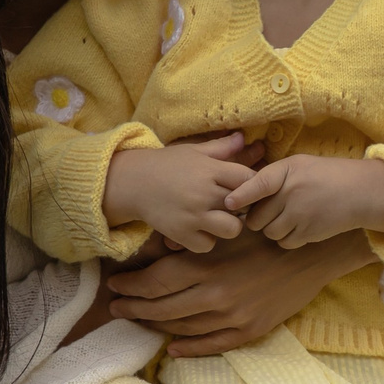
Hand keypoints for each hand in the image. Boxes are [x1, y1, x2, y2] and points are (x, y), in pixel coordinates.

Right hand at [102, 133, 259, 252]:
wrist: (132, 182)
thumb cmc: (165, 164)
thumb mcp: (193, 151)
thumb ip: (220, 148)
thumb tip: (243, 138)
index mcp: (209, 170)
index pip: (249, 179)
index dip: (252, 184)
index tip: (244, 187)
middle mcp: (203, 194)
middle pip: (244, 207)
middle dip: (241, 206)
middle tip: (231, 205)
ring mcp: (193, 216)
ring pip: (232, 230)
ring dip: (227, 226)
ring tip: (217, 218)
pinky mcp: (181, 234)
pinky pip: (208, 245)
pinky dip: (206, 240)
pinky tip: (198, 229)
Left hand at [104, 228, 371, 355]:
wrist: (312, 254)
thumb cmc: (266, 233)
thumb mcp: (226, 227)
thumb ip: (192, 239)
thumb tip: (156, 246)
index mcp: (205, 265)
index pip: (153, 282)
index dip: (129, 285)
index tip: (114, 285)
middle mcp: (214, 295)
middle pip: (160, 308)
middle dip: (133, 308)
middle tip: (115, 308)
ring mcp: (232, 316)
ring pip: (181, 328)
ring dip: (156, 326)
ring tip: (139, 321)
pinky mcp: (249, 330)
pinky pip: (211, 345)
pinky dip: (189, 349)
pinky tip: (173, 348)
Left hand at [225, 154, 383, 248]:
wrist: (361, 192)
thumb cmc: (326, 175)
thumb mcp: (299, 164)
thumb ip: (272, 176)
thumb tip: (241, 192)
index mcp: (288, 172)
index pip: (258, 184)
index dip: (241, 194)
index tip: (228, 202)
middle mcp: (293, 194)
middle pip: (257, 217)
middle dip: (257, 217)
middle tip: (268, 211)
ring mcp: (301, 215)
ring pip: (269, 232)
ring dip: (272, 229)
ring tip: (286, 217)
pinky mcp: (309, 233)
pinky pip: (284, 243)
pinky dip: (286, 239)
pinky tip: (297, 226)